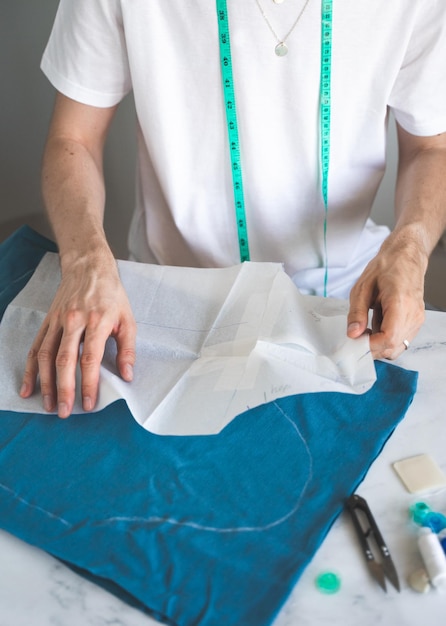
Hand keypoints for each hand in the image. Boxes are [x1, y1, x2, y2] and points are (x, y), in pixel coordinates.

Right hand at [20, 254, 135, 417]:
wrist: (89, 266)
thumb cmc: (112, 295)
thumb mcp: (128, 319)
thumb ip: (127, 349)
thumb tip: (127, 376)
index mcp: (98, 321)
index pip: (90, 359)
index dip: (88, 384)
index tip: (88, 404)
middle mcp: (75, 321)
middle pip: (65, 360)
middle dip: (64, 389)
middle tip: (64, 412)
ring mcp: (58, 321)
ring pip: (46, 355)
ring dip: (46, 383)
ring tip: (48, 405)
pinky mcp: (48, 321)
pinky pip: (36, 347)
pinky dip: (31, 369)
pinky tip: (28, 387)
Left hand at [346, 233, 426, 358]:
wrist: (406, 256)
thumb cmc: (386, 267)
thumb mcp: (362, 287)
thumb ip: (357, 312)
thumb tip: (352, 334)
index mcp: (400, 302)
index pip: (388, 338)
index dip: (370, 346)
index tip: (354, 342)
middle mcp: (413, 314)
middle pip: (393, 348)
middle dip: (372, 349)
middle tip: (356, 338)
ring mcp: (417, 319)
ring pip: (398, 348)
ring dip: (379, 345)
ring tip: (365, 330)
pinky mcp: (416, 321)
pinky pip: (401, 340)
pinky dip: (386, 340)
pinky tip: (375, 326)